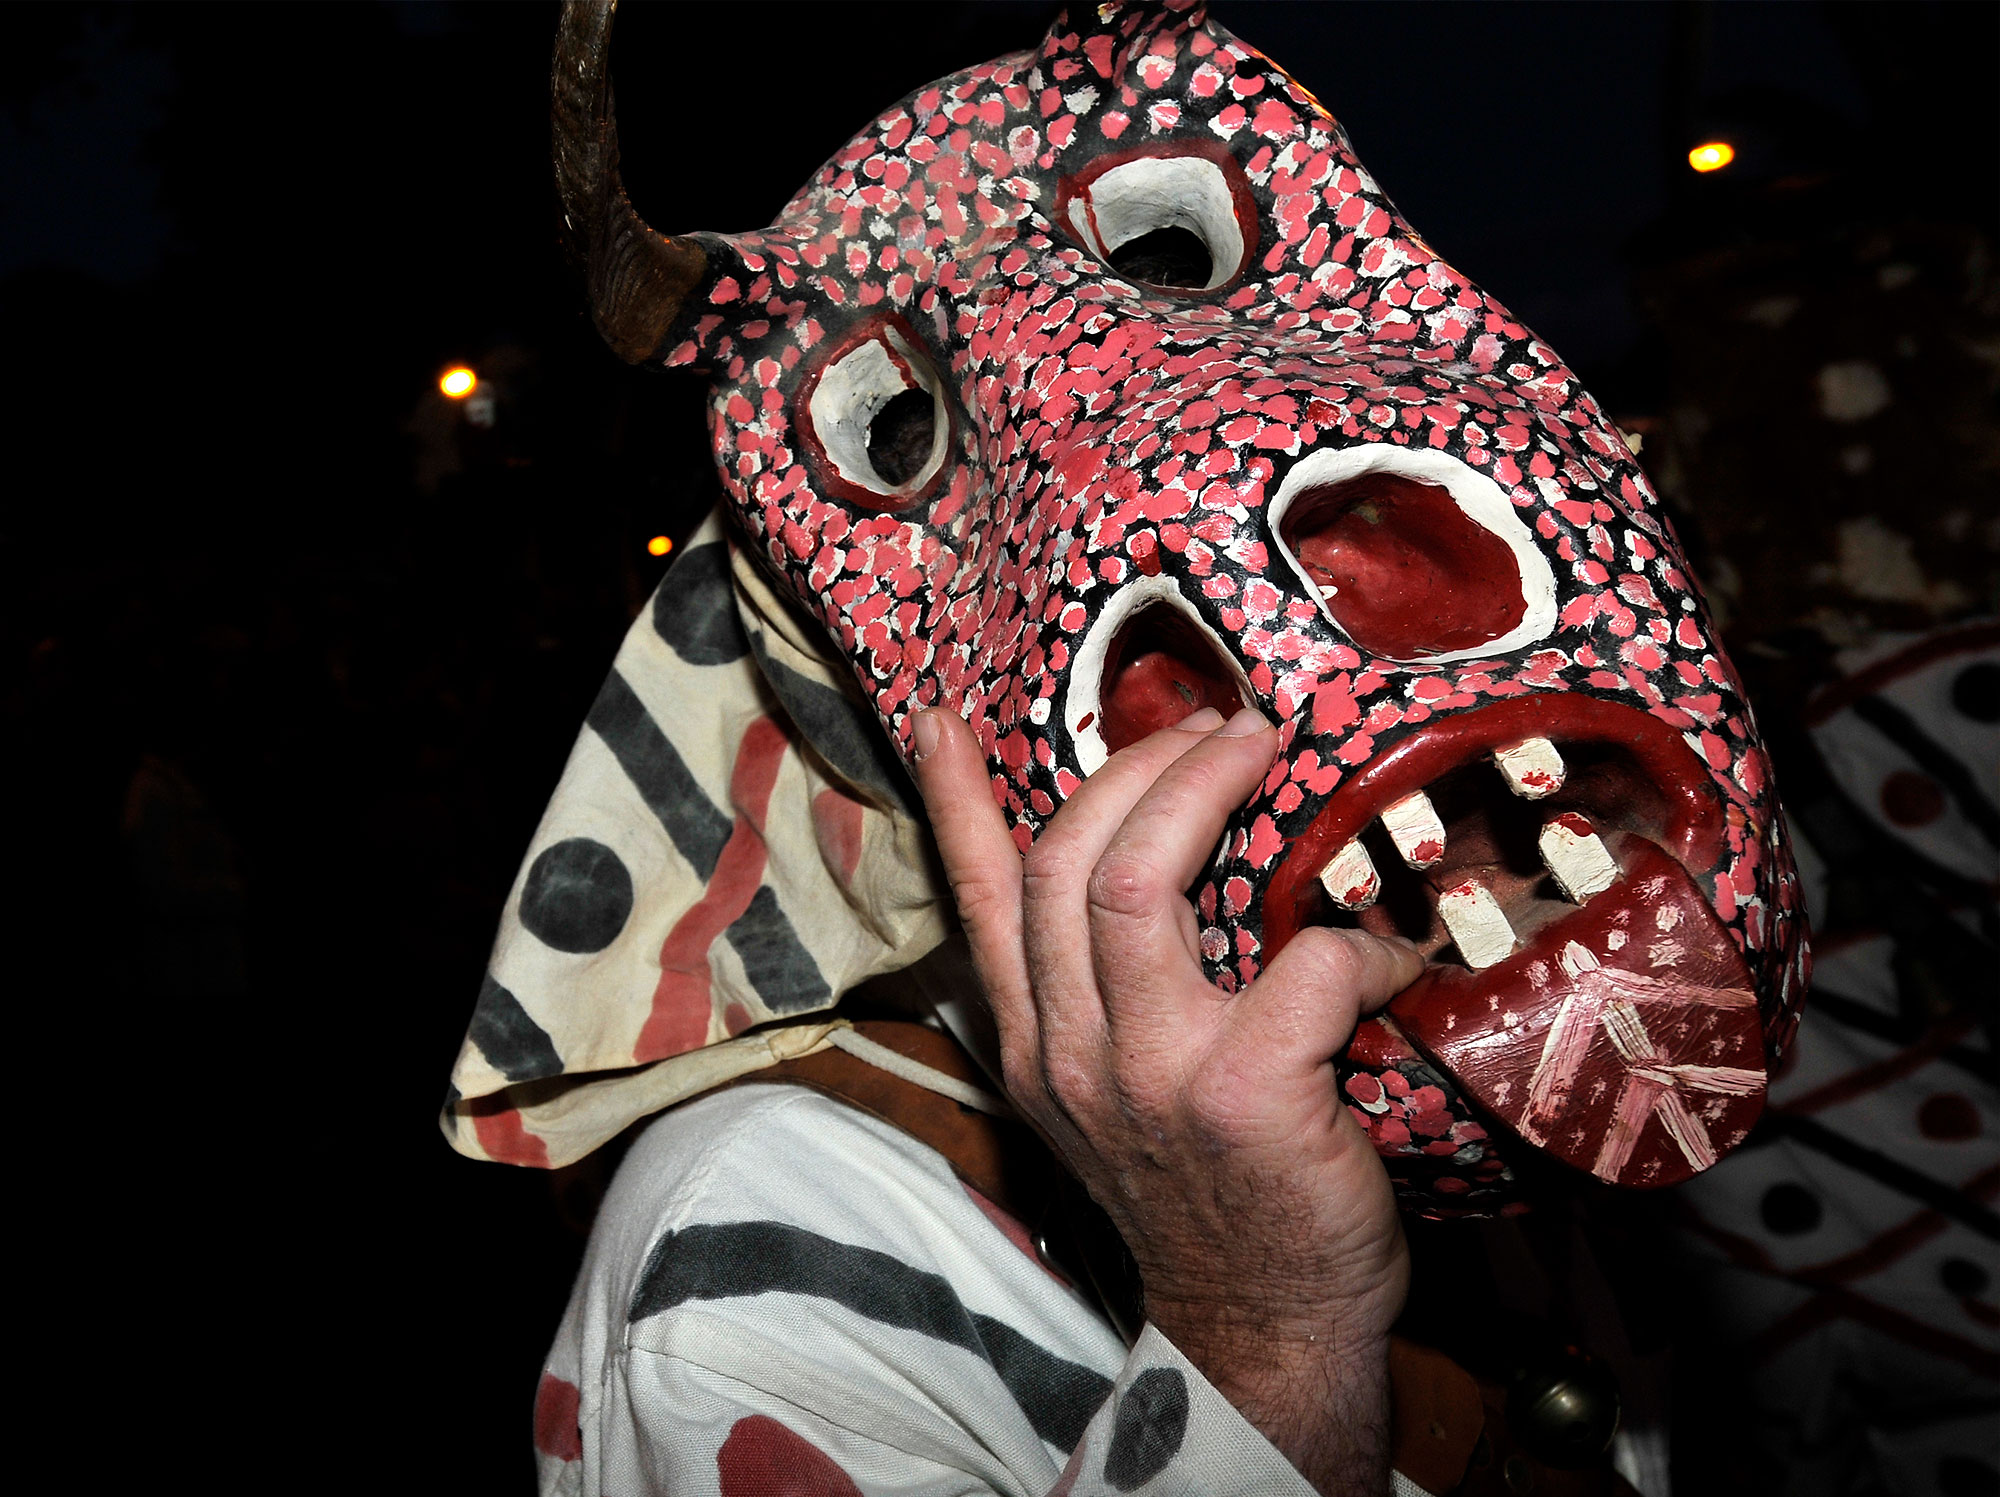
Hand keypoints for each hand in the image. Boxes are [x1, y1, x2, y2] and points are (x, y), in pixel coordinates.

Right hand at [911, 705, 1422, 1495]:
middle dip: (1144, 766)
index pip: (979, 900)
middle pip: (1068, 858)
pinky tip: (1388, 958)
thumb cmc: (1207, 1197)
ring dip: (1213, 793)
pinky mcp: (1243, 1094)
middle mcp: (1069, 1050)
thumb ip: (1102, 998)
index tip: (938, 719)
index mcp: (1033, 1044)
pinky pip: (1303, 965)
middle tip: (1216, 726)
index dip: (957, 801)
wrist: (1261, 1334)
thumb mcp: (1114, 1099)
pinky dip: (1359, 944)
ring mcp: (1148, 1072)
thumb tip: (1145, 878)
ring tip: (1266, 751)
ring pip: (1140, 879)